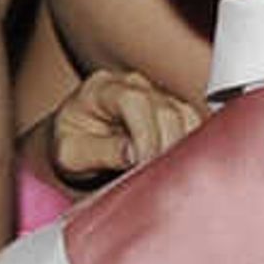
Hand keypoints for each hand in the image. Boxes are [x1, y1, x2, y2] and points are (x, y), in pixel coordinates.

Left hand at [40, 66, 208, 184]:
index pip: (135, 103)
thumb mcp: (71, 154)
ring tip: (163, 175)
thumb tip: (134, 154)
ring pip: (185, 115)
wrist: (75, 140)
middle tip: (153, 179)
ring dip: (180, 147)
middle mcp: (133, 84)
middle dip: (163, 148)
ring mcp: (156, 93)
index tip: (142, 164)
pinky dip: (190, 145)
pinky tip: (175, 165)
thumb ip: (101, 151)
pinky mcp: (172, 108)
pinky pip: (193, 122)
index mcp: (102, 89)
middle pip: (165, 110)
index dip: (145, 135)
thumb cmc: (71, 145)